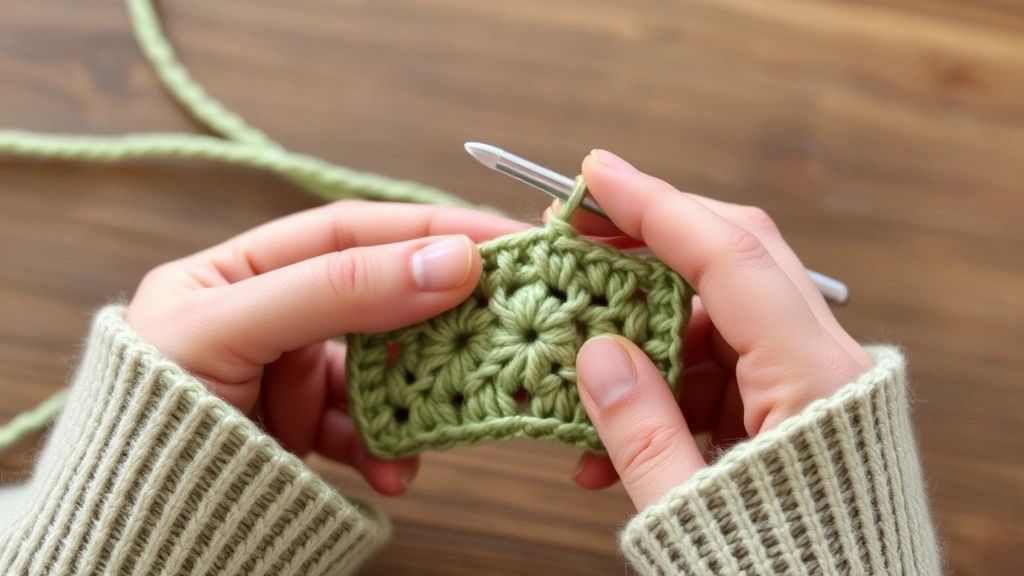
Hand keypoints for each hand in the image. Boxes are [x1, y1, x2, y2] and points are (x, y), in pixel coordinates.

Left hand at [127, 201, 525, 495]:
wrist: (128, 532)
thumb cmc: (148, 417)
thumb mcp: (234, 330)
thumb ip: (339, 289)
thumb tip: (451, 260)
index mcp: (238, 270)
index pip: (351, 232)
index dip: (428, 229)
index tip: (501, 239)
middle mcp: (268, 315)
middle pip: (377, 299)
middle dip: (433, 320)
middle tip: (497, 327)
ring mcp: (288, 375)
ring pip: (380, 370)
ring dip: (410, 398)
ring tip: (434, 421)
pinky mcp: (304, 429)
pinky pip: (365, 426)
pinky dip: (386, 447)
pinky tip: (392, 470)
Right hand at [567, 150, 874, 510]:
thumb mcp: (693, 515)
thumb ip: (640, 431)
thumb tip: (594, 354)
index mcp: (813, 383)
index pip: (728, 257)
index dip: (655, 205)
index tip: (594, 174)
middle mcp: (824, 366)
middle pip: (731, 264)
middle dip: (647, 247)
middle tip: (577, 239)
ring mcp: (812, 385)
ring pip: (718, 321)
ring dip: (644, 343)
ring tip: (580, 384)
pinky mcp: (797, 410)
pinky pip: (724, 374)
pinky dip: (666, 393)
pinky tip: (612, 444)